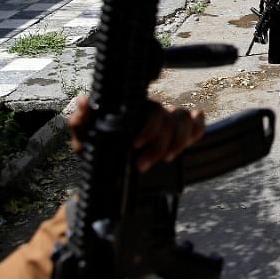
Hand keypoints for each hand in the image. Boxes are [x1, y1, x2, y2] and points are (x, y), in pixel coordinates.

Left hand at [68, 95, 206, 172]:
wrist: (110, 178)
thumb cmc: (99, 153)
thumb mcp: (84, 141)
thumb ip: (80, 122)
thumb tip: (84, 100)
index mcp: (135, 110)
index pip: (152, 109)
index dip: (150, 128)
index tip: (135, 146)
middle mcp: (155, 112)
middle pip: (170, 118)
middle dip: (159, 145)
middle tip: (142, 165)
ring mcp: (170, 121)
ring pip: (186, 119)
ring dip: (178, 142)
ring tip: (164, 160)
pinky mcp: (182, 133)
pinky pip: (199, 123)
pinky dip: (198, 129)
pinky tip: (188, 143)